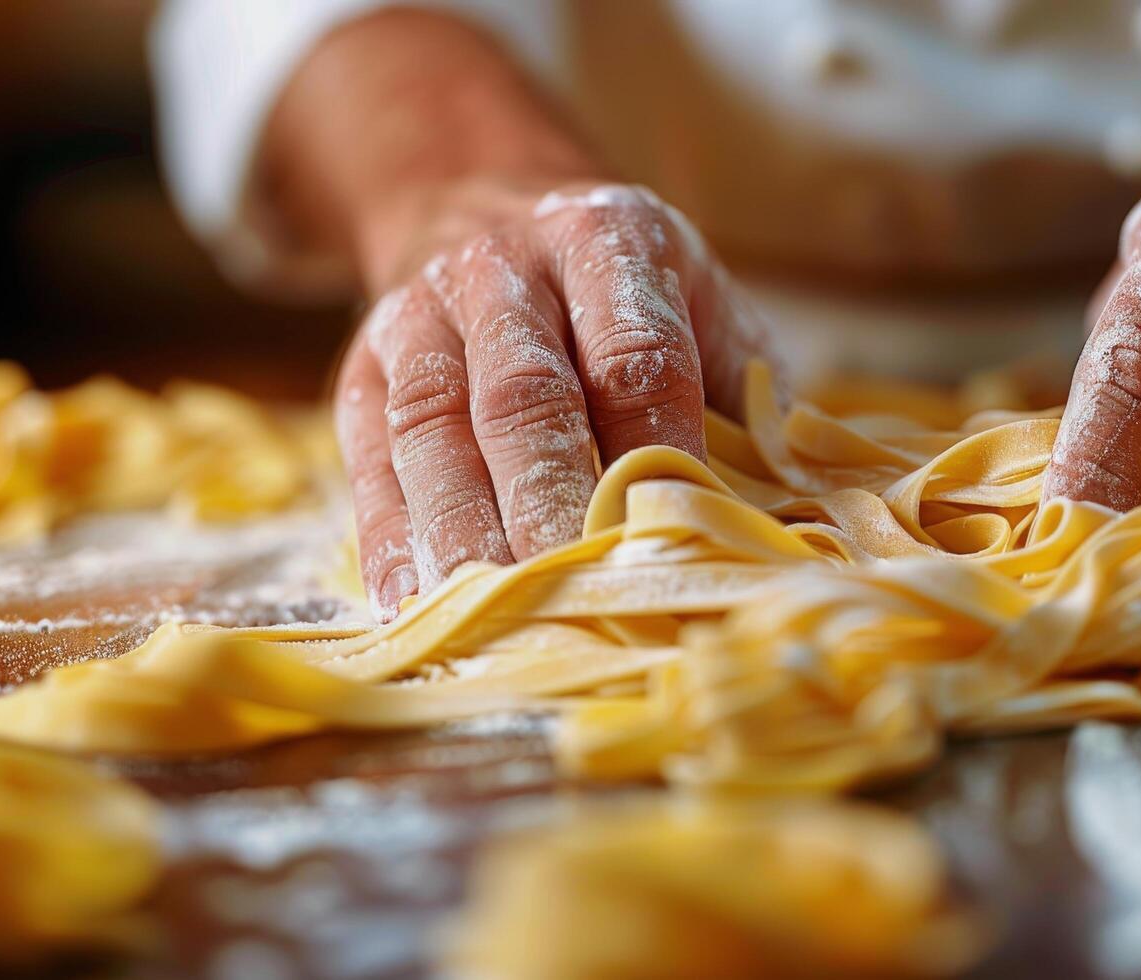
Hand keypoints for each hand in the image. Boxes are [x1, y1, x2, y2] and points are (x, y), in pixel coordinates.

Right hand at [335, 179, 771, 619]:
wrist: (480, 204)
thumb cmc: (624, 291)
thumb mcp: (702, 300)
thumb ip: (744, 390)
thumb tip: (777, 509)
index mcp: (608, 239)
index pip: (635, 355)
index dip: (653, 449)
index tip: (671, 535)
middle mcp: (506, 266)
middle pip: (526, 395)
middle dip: (550, 500)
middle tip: (575, 589)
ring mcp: (421, 312)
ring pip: (435, 425)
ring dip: (462, 528)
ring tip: (493, 613)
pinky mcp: (363, 364)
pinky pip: (371, 452)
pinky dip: (388, 533)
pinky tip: (411, 599)